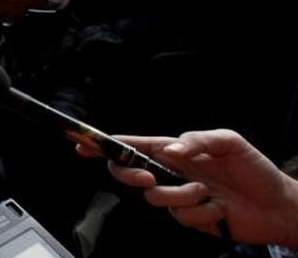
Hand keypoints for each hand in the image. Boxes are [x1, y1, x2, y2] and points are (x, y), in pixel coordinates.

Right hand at [77, 129, 297, 247]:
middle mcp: (170, 172)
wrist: (276, 205)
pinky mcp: (189, 218)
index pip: (132, 145)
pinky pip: (180, 216)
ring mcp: (177, 196)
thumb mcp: (229, 142)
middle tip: (147, 177)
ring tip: (207, 192)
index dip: (104, 145)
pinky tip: (217, 208)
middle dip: (130, 175)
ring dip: (181, 195)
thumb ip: (197, 140)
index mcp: (174, 150)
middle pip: (129, 173)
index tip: (82, 145)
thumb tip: (171, 150)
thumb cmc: (254, 169)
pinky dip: (201, 212)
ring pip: (155, 198)